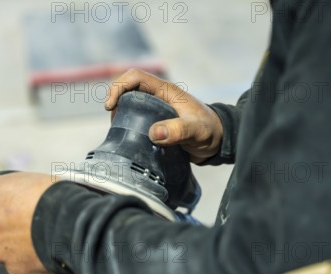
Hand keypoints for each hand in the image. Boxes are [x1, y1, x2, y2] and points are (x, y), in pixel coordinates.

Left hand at [0, 172, 55, 273]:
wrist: (70, 220)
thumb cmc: (42, 195)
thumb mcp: (9, 180)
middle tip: (22, 218)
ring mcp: (1, 255)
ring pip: (1, 251)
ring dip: (13, 244)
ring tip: (37, 231)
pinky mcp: (17, 271)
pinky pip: (18, 265)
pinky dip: (27, 258)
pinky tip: (42, 245)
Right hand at [105, 68, 223, 163]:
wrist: (219, 141)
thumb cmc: (210, 132)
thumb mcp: (196, 132)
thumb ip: (178, 131)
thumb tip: (154, 133)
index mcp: (167, 91)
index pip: (136, 77)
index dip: (119, 87)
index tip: (111, 107)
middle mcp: (160, 96)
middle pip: (129, 88)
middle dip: (116, 101)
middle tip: (114, 122)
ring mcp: (158, 108)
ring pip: (131, 102)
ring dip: (121, 113)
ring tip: (119, 130)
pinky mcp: (157, 120)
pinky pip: (137, 116)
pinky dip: (128, 123)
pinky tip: (128, 136)